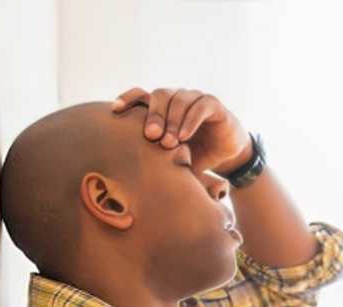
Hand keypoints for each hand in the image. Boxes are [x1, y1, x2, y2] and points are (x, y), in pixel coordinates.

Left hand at [111, 87, 250, 175]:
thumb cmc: (194, 156)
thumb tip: (126, 176)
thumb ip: (154, 159)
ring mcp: (195, 99)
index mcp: (163, 107)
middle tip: (150, 136)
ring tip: (169, 143)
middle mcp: (177, 98)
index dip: (129, 98)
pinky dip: (190, 121)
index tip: (116, 111)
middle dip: (153, 115)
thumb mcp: (171, 158)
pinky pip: (200, 106)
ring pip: (179, 99)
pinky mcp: (213, 105)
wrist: (226, 156)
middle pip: (159, 95)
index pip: (142, 94)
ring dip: (172, 121)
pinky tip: (184, 137)